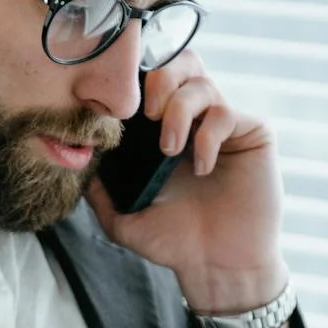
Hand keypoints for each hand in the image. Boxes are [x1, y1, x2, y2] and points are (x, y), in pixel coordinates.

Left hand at [86, 52, 286, 311]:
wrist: (217, 266)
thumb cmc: (175, 242)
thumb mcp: (123, 217)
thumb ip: (99, 189)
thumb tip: (75, 159)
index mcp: (165, 128)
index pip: (153, 79)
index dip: (135, 79)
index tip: (118, 106)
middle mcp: (196, 118)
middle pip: (181, 61)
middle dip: (159, 78)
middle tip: (148, 113)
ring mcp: (225, 123)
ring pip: (202, 83)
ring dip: (178, 111)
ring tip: (169, 150)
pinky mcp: (252, 133)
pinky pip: (227, 112)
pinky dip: (207, 136)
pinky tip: (201, 167)